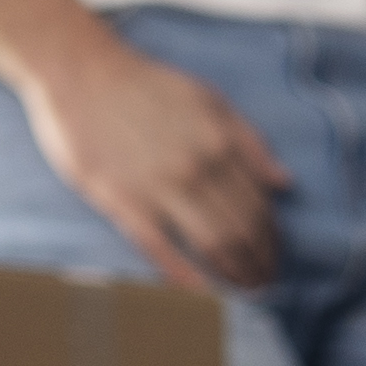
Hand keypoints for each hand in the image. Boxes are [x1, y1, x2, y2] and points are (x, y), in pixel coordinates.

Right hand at [20, 33, 293, 289]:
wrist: (81, 72)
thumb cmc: (146, 85)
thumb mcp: (209, 100)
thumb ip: (249, 141)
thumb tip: (284, 183)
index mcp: (221, 142)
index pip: (260, 204)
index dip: (273, 236)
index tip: (275, 255)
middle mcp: (197, 166)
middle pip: (243, 229)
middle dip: (260, 261)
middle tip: (265, 282)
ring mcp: (159, 185)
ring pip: (212, 242)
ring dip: (234, 272)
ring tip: (244, 290)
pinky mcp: (122, 200)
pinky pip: (161, 247)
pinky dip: (185, 275)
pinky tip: (200, 292)